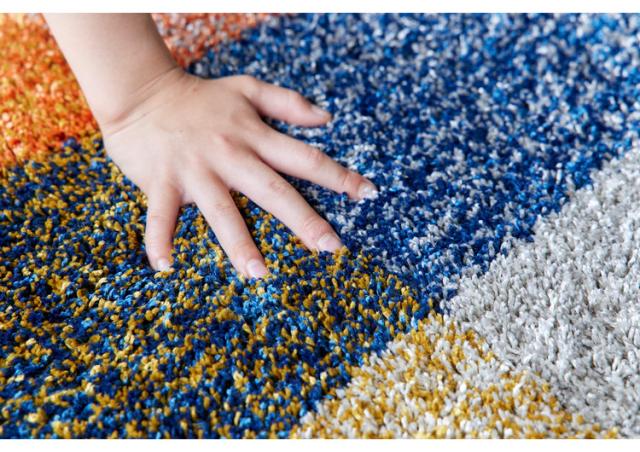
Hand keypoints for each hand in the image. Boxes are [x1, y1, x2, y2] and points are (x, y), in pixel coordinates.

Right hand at [101, 68, 377, 277]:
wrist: (142, 92)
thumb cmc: (200, 96)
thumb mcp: (247, 88)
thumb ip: (288, 102)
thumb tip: (327, 117)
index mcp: (255, 135)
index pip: (305, 158)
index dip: (339, 176)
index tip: (368, 194)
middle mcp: (231, 155)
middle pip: (274, 191)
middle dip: (304, 220)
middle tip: (331, 248)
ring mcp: (196, 171)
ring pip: (222, 212)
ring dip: (240, 243)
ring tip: (260, 273)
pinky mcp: (161, 182)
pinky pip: (160, 216)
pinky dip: (159, 240)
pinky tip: (166, 267)